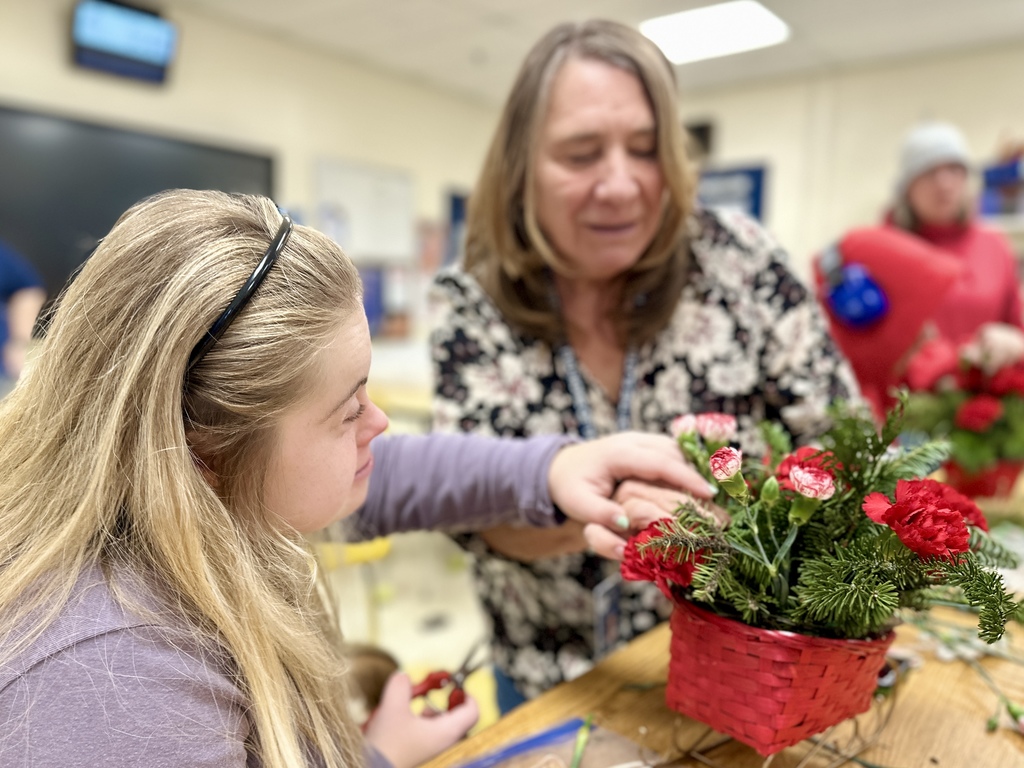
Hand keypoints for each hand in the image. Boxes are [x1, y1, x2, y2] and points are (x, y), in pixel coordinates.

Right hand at [363, 672, 478, 767]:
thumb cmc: (387, 746)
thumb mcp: (392, 708)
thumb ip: (400, 685)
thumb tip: (403, 676)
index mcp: (447, 731)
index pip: (473, 711)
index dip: (467, 695)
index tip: (455, 686)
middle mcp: (446, 743)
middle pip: (458, 718)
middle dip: (442, 703)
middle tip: (428, 695)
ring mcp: (435, 751)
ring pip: (443, 727)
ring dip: (430, 713)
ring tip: (413, 709)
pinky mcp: (424, 755)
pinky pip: (431, 736)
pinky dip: (422, 724)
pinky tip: (404, 723)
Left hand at [548, 432, 713, 559]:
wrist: (561, 467)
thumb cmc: (570, 487)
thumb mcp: (578, 504)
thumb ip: (600, 514)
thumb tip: (625, 522)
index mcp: (619, 453)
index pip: (660, 462)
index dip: (687, 477)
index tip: (709, 494)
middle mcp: (632, 441)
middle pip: (674, 452)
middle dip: (699, 473)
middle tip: (720, 498)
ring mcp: (640, 440)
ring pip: (677, 449)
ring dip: (696, 468)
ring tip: (714, 493)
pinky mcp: (645, 444)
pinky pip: (672, 451)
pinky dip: (687, 466)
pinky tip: (697, 485)